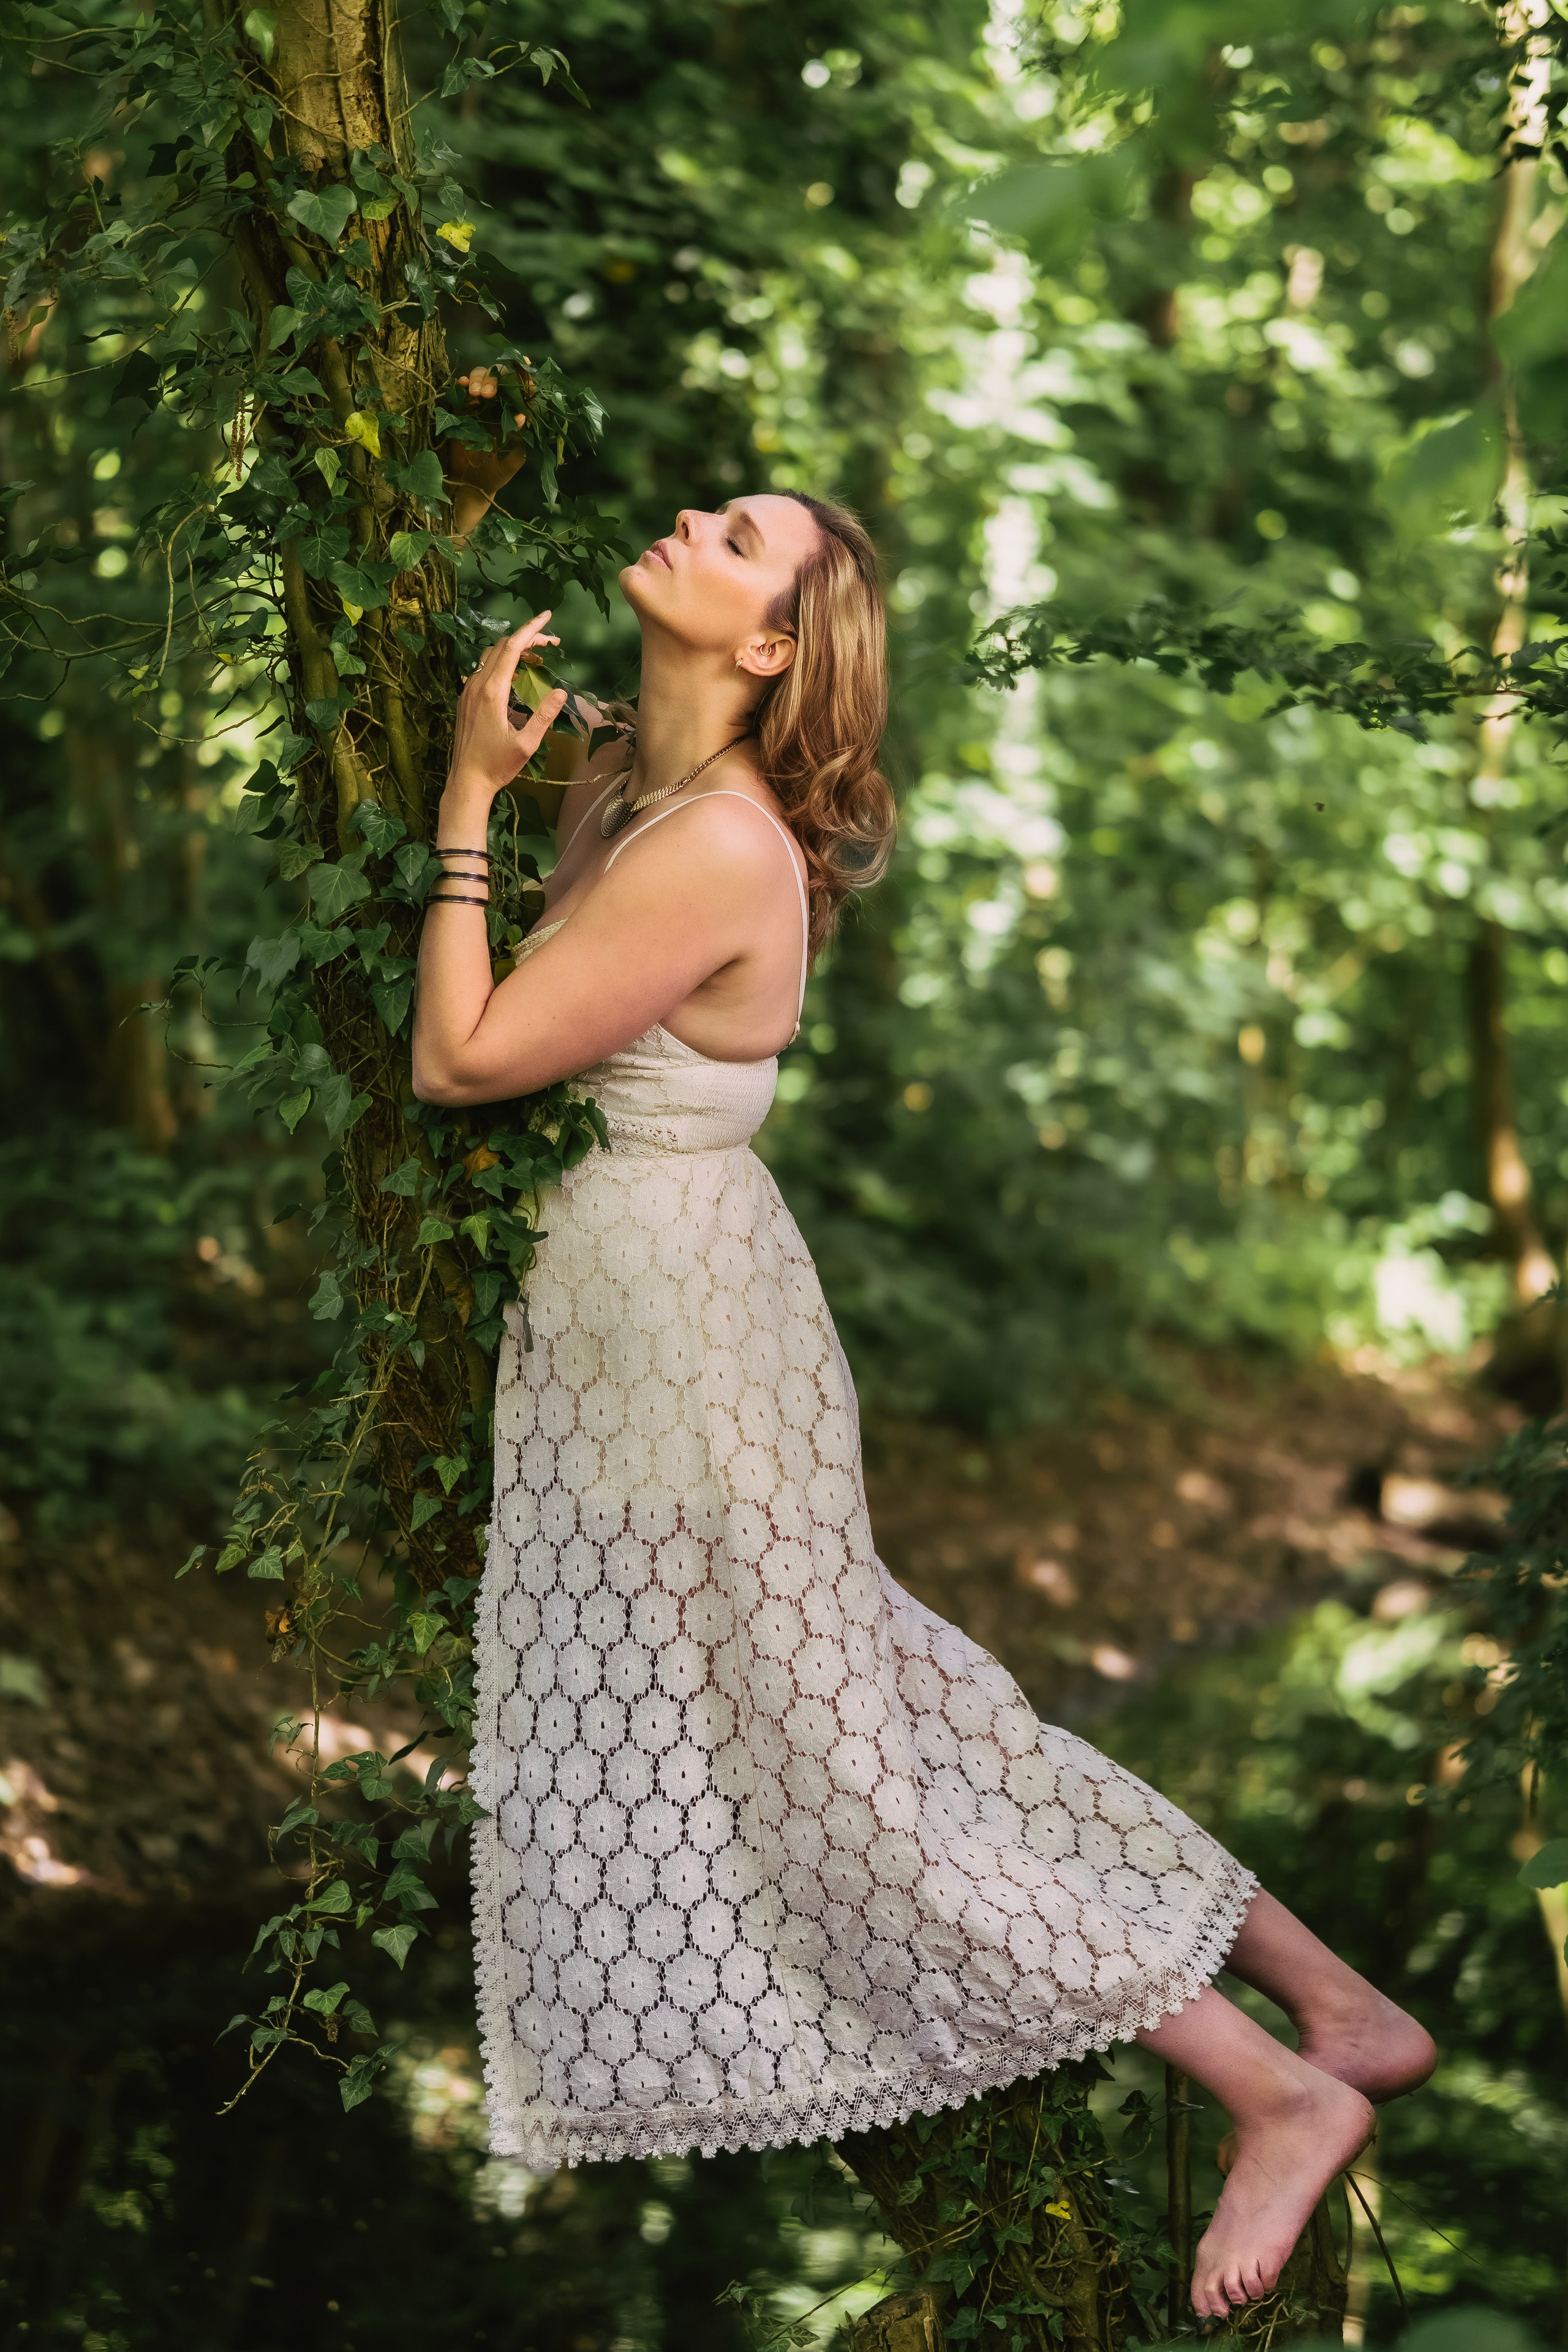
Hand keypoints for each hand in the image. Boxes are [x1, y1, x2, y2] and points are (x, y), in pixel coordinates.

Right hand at [447, 364, 530, 530]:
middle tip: (488, 394)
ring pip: (479, 378)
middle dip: (494, 379)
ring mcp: (478, 406)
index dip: (524, 375)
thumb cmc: (495, 475)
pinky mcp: (460, 410)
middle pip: (498, 378)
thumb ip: (518, 443)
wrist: (470, 487)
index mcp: (514, 414)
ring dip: (478, 379)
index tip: (525, 364)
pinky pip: (461, 392)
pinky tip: (463, 385)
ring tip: (476, 393)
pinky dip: (462, 385)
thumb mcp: (511, 463)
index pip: (522, 389)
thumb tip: (523, 418)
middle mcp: (498, 406)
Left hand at [447, 614, 567, 799]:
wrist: (467, 781)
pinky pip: (483, 670)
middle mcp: (477, 686)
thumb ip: (544, 715)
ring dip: (514, 650)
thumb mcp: (527, 744)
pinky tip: (516, 676)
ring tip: (537, 657)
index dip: (531, 629)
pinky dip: (502, 663)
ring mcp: (468, 691)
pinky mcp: (465, 700)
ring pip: (491, 657)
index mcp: (492, 692)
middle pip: (502, 647)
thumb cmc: (497, 766)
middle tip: (552, 642)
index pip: (512, 648)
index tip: (547, 617)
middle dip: (527, 638)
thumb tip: (560, 692)